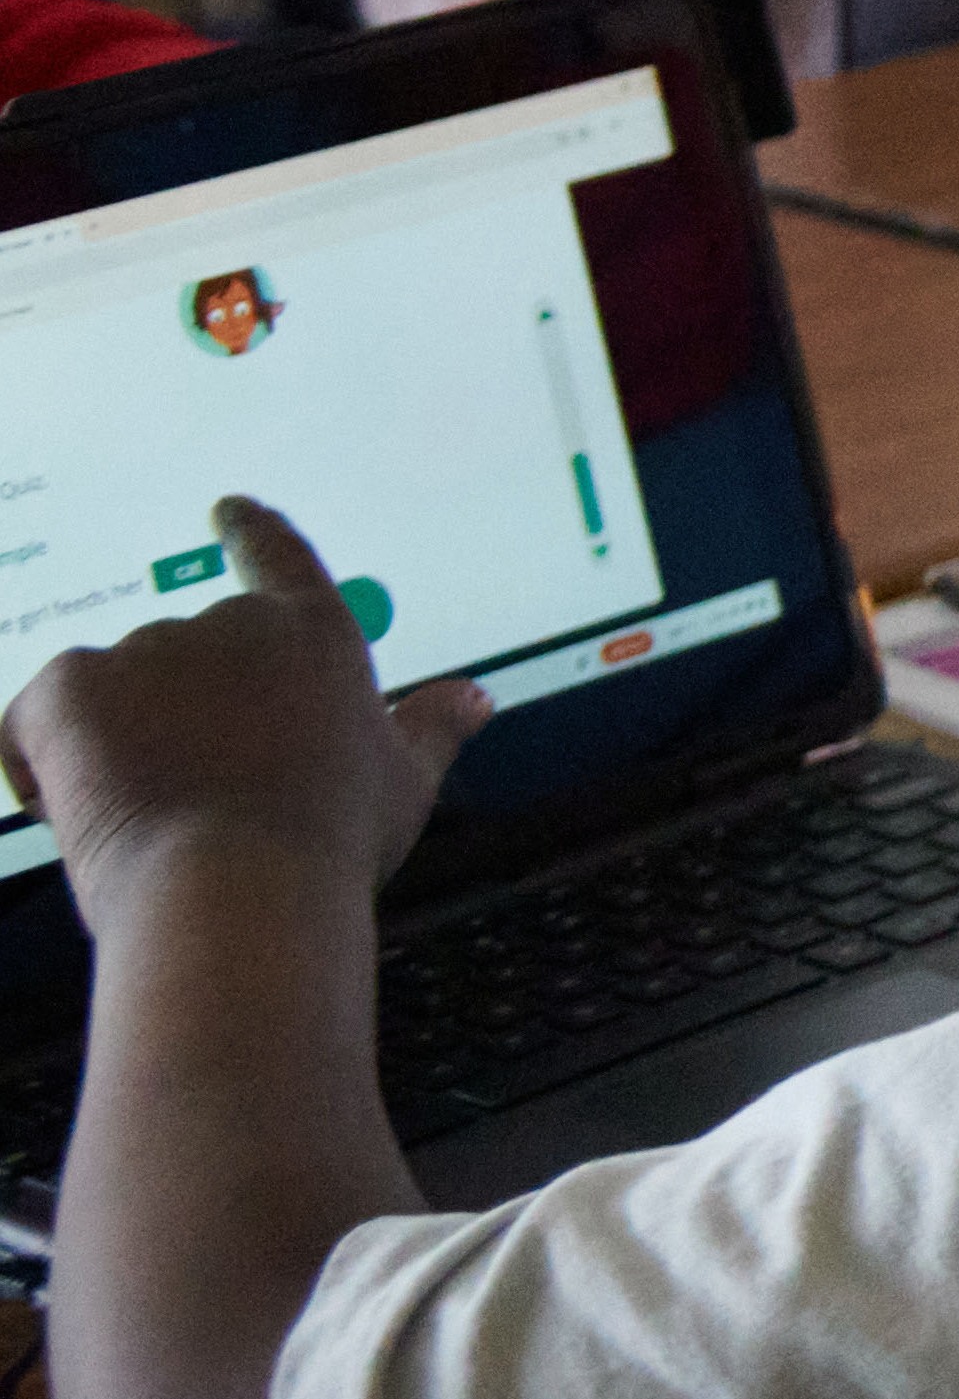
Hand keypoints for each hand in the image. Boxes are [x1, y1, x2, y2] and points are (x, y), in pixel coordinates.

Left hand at [4, 506, 483, 925]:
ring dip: (109, 741)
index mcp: (314, 634)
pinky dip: (38, 757)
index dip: (250, 532)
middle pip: (183, 654)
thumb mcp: (401, 782)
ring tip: (140, 816)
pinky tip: (62, 801)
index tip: (227, 509)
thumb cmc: (326, 841)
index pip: (278, 557)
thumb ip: (430, 727)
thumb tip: (475, 698)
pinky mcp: (72, 685)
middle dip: (171, 715)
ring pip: (108, 692)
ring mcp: (148, 650)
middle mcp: (233, 623)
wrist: (234, 889)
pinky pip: (34, 716)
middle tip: (186, 792)